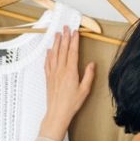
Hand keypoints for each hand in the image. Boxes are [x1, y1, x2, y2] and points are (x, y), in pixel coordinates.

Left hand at [39, 26, 95, 140]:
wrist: (57, 112)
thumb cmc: (72, 103)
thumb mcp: (85, 90)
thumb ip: (88, 75)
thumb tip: (91, 64)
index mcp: (71, 72)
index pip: (73, 52)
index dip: (74, 41)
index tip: (75, 32)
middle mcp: (61, 70)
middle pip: (63, 50)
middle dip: (65, 37)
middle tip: (66, 27)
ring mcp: (53, 73)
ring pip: (54, 54)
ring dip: (56, 43)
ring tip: (57, 34)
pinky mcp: (48, 78)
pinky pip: (48, 63)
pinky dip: (48, 54)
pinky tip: (49, 50)